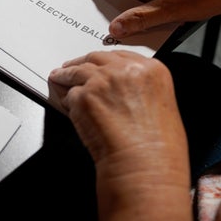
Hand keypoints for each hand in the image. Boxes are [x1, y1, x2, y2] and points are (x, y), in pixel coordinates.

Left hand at [49, 50, 192, 220]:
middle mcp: (125, 70)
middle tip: (72, 67)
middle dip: (82, 63)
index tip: (97, 62)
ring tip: (59, 77)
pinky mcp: (82, 96)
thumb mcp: (162, 106)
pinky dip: (67, 101)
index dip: (104, 60)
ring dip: (66, 75)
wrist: (144, 166)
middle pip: (95, 58)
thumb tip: (122, 90)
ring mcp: (101, 81)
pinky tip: (66, 104)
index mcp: (151, 70)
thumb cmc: (158, 148)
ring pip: (76, 71)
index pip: (120, 55)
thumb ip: (141, 88)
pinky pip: (69, 95)